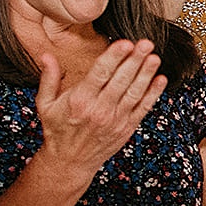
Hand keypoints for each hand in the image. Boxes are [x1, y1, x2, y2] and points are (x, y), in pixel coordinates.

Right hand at [36, 40, 164, 183]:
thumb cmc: (58, 130)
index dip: (114, 57)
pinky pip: (142, 108)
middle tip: (145, 43)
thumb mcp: (45, 104)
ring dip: (146, 74)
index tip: (125, 43)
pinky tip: (160, 79)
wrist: (69, 162)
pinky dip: (153, 94)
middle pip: (120, 81)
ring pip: (134, 93)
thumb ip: (48, 78)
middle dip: (134, 60)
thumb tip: (46, 55)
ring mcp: (115, 119)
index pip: (99, 74)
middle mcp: (99, 109)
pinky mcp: (126, 127)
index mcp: (79, 100)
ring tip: (154, 57)